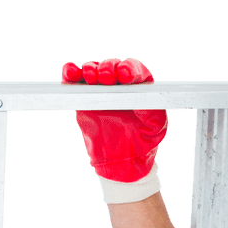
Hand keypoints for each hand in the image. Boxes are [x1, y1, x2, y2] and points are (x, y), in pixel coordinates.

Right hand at [61, 57, 167, 182]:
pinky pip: (75, 82)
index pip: (135, 71)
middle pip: (113, 66)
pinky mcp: (84, 98)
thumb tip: (141, 98)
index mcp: (139, 88)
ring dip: (91, 69)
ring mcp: (100, 90)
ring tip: (91, 76)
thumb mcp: (156, 128)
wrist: (122, 161)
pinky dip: (70, 74)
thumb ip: (151, 110)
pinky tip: (71, 72)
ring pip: (93, 70)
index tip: (125, 75)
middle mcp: (120, 84)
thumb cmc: (143, 142)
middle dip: (109, 68)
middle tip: (106, 77)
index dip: (130, 69)